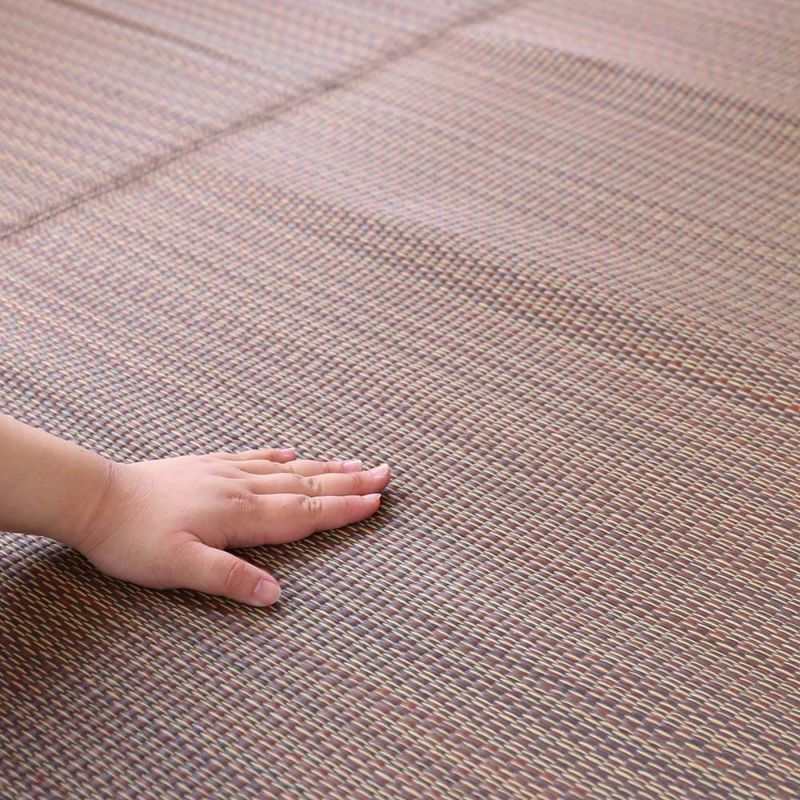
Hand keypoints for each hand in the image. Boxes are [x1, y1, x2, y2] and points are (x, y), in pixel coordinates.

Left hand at [76, 448, 390, 605]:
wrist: (96, 498)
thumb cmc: (134, 538)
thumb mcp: (179, 568)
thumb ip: (230, 579)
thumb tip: (275, 596)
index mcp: (241, 515)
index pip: (305, 513)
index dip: (344, 509)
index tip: (377, 501)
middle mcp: (241, 488)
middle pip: (307, 485)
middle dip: (349, 481)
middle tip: (385, 472)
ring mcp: (226, 473)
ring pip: (287, 469)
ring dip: (324, 466)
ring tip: (354, 461)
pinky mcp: (208, 467)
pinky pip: (254, 457)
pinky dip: (279, 455)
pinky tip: (290, 451)